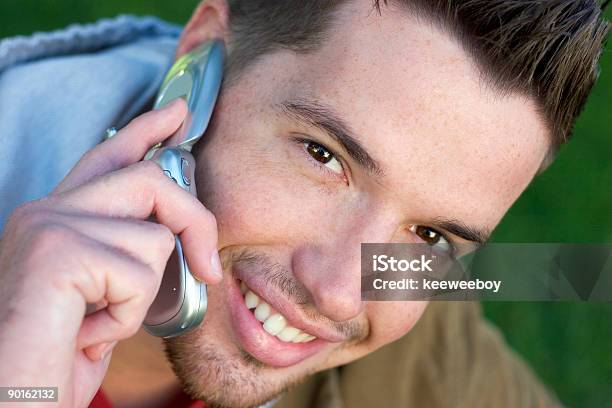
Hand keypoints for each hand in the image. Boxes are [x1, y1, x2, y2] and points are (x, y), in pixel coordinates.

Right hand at [0, 99, 221, 406]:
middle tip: (207, 267)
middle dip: (194, 221)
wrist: (15, 399)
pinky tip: (89, 332)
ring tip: (100, 322)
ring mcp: (49, 227)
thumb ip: (127, 253)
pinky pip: (140, 272)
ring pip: (154, 236)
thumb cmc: (57, 355)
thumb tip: (175, 233)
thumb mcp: (104, 295)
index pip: (109, 156)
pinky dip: (129, 315)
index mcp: (57, 216)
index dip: (148, 131)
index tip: (177, 112)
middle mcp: (47, 211)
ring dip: (142, 296)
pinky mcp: (58, 253)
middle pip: (151, 179)